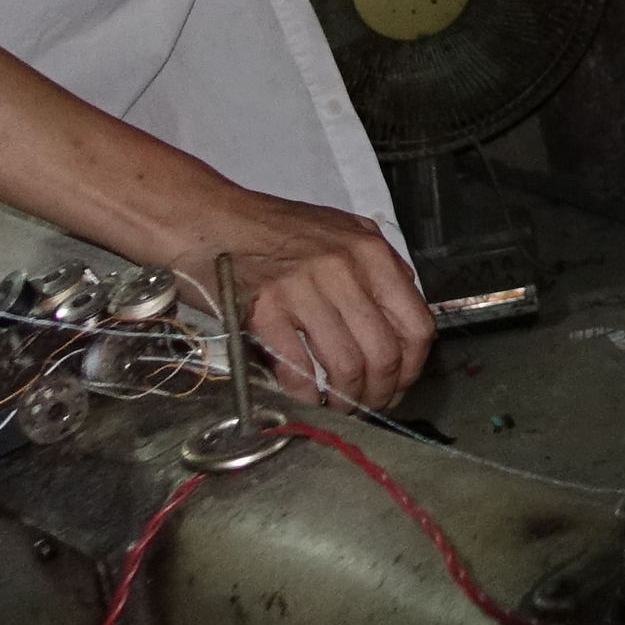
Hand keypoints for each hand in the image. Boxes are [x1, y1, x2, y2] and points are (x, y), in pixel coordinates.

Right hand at [176, 188, 437, 410]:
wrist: (209, 219)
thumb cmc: (273, 228)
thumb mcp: (343, 231)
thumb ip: (378, 267)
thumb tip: (401, 310)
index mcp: (370, 253)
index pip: (416, 325)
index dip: (411, 367)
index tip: (399, 385)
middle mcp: (344, 269)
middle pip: (384, 353)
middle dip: (380, 392)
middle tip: (367, 405)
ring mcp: (304, 289)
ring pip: (346, 365)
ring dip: (345, 399)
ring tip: (336, 405)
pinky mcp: (265, 310)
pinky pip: (298, 367)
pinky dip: (305, 393)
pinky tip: (305, 398)